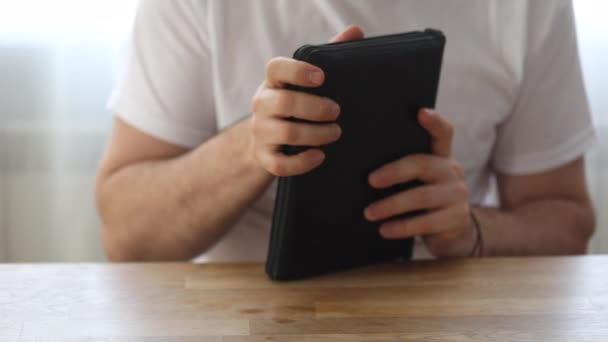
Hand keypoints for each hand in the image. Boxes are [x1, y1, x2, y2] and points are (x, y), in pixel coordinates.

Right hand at [250, 26, 363, 175]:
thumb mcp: (309, 80)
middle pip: (283, 103)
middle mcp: (262, 104)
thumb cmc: (298, 103)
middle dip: (314, 108)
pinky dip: (302, 162)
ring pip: (285, 134)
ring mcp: (260, 132)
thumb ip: (329, 54)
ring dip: (315, 134)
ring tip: (336, 133)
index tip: (322, 77)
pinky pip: (280, 164)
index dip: (297, 71)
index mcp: (273, 82)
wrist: (271, 141)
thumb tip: (356, 31)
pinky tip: (321, 156)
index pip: (275, 68)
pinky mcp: (264, 157)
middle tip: (337, 111)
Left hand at [364, 109, 474, 256]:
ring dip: (391, 205)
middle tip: (370, 181)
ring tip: (369, 213)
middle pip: (422, 164)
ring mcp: (457, 195)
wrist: (453, 233)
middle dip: (393, 172)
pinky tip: (385, 230)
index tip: (421, 112)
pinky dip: (401, 227)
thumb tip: (364, 168)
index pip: (444, 133)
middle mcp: (453, 171)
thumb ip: (406, 169)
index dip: (434, 122)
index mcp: (442, 157)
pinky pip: (425, 222)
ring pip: (421, 196)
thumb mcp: (420, 181)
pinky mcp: (456, 219)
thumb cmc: (425, 201)